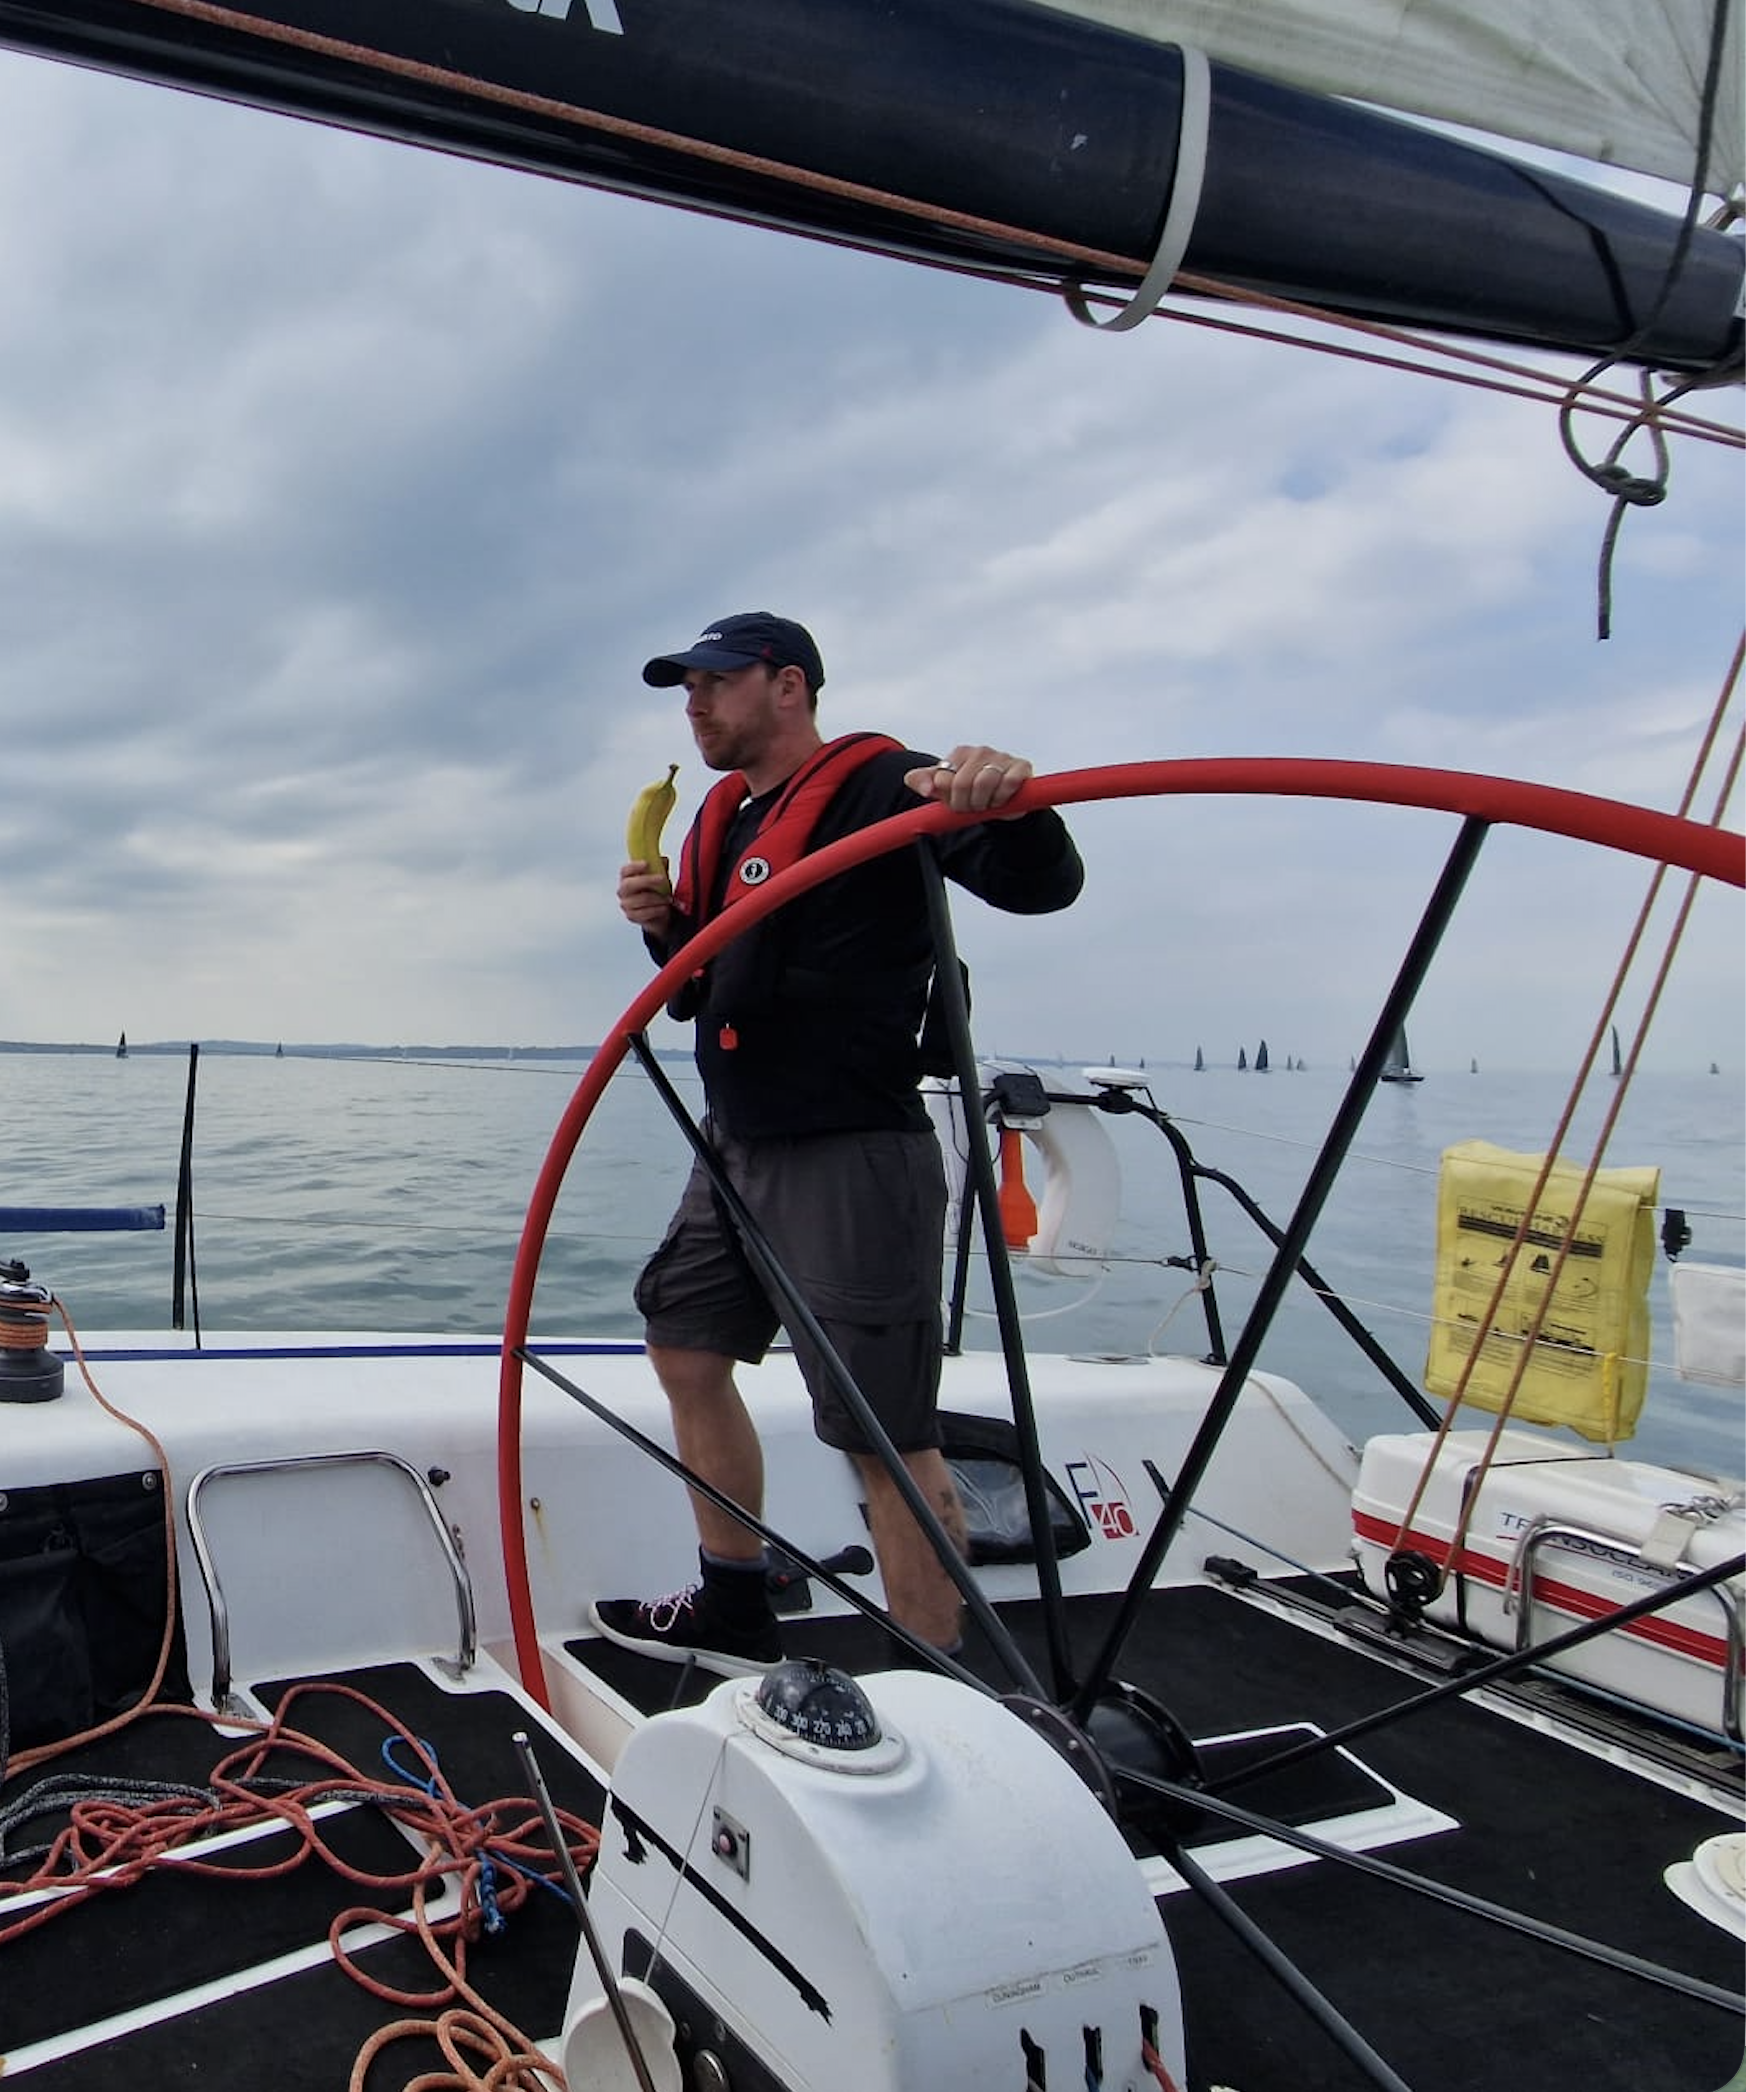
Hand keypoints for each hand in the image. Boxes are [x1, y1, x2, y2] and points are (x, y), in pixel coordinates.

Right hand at [618, 861, 674, 935]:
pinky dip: (657, 910)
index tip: (647, 863)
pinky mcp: (632, 916)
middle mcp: (623, 891)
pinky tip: (664, 907)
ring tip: (668, 898)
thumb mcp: (660, 877)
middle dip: (647, 880)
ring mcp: (626, 904)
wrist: (658, 912)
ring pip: (640, 900)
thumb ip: (660, 868)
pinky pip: (645, 913)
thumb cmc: (656, 892)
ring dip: (657, 898)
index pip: (625, 871)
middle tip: (662, 879)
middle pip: (629, 884)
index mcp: (627, 878)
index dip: (634, 867)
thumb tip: (663, 860)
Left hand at [904, 746, 1033, 817]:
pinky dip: (1003, 798)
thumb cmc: (971, 794)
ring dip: (985, 803)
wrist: (1004, 803)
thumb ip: (923, 782)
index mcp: (960, 754)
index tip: (957, 803)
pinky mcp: (1021, 766)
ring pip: (985, 783)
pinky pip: (1008, 783)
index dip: (950, 799)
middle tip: (973, 807)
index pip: (943, 780)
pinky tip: (1002, 799)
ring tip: (987, 804)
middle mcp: (980, 751)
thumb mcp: (943, 790)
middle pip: (962, 783)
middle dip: (966, 803)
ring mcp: (1002, 757)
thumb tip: (924, 786)